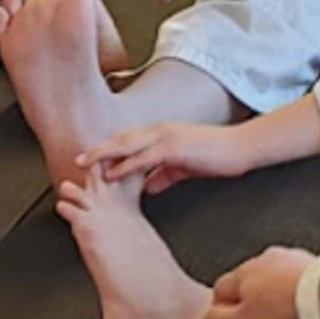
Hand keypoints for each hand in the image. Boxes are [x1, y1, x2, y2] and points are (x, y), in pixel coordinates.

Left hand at [90, 119, 255, 191]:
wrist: (242, 148)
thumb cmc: (218, 156)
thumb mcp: (185, 166)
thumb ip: (165, 175)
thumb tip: (147, 187)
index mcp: (162, 134)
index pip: (128, 140)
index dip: (108, 149)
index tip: (90, 160)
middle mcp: (160, 131)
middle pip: (121, 138)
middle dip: (98, 149)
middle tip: (77, 159)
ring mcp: (166, 137)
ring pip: (126, 144)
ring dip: (103, 153)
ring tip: (84, 163)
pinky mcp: (174, 147)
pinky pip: (144, 157)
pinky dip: (126, 164)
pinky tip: (112, 173)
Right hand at [204, 248, 314, 318]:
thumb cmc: (284, 307)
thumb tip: (207, 318)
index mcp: (241, 273)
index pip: (221, 289)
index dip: (224, 308)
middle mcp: (261, 259)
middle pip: (246, 282)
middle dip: (250, 299)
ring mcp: (286, 256)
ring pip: (270, 277)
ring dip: (272, 291)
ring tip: (283, 313)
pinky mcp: (307, 259)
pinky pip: (293, 275)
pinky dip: (293, 287)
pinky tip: (300, 303)